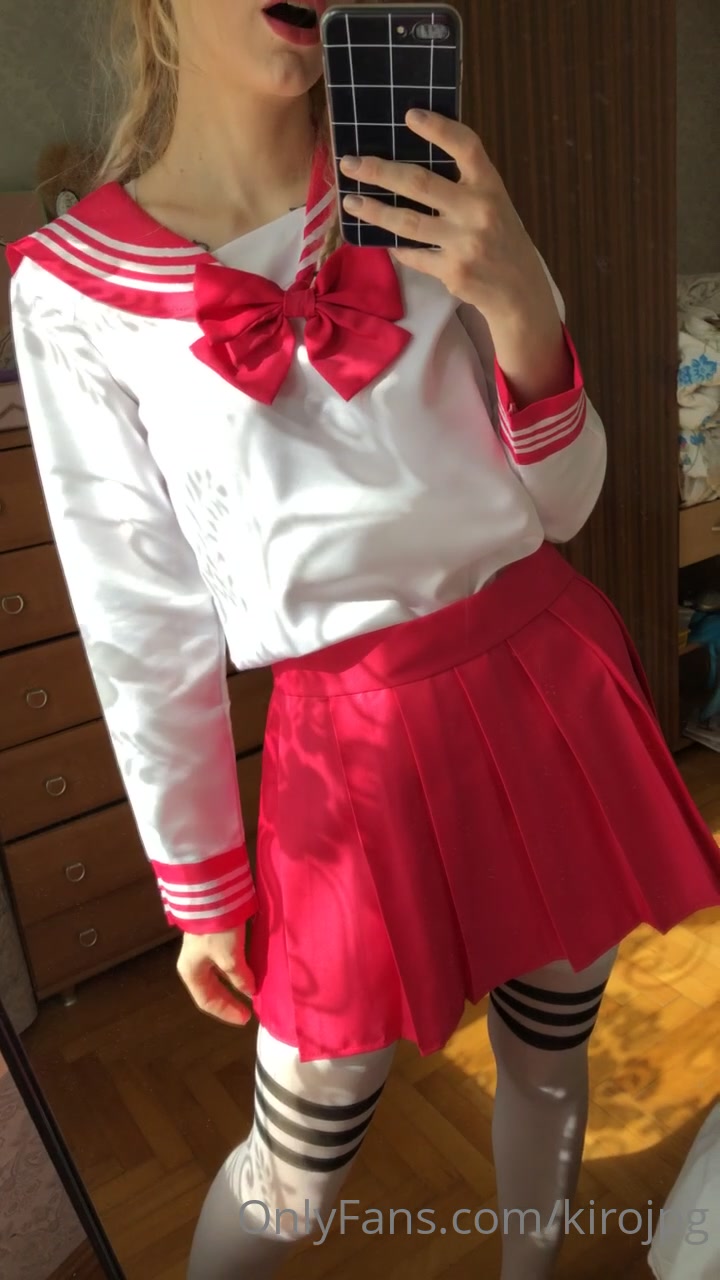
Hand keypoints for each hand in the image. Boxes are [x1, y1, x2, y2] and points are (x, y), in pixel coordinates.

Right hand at [177, 926, 254, 1026]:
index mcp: (191, 971)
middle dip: (230, 1000)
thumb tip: (250, 990)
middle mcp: (194, 962)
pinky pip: (226, 961)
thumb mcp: (229, 957)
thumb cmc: (217, 931)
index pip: (206, 1001)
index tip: (245, 1018)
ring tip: (252, 990)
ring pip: (220, 974)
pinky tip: (250, 969)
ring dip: (235, 983)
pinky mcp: (214, 936)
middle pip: (212, 989)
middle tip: (249, 1009)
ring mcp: (203, 949)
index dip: (226, 1012)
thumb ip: (240, 977)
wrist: (212, 893)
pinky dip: (238, 969)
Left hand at [339, 110, 570, 406]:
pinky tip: (379, 238)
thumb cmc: (499, 238)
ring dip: (374, 211)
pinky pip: (413, 255)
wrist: (519, 290)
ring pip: (407, 222)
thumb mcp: (492, 202)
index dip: (438, 128)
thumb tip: (407, 164)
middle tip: (350, 163)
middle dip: (379, 171)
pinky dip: (394, 246)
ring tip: (350, 201)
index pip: (466, 146)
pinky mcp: (453, 271)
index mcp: (490, 185)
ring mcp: (465, 243)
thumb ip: (462, 184)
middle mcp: (478, 210)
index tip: (408, 115)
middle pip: (420, 183)